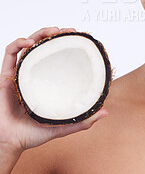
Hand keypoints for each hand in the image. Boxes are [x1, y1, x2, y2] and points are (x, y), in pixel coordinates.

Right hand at [0, 27, 107, 155]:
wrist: (10, 143)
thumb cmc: (32, 134)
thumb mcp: (62, 125)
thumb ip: (82, 121)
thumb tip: (105, 112)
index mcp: (47, 82)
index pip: (57, 56)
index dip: (66, 44)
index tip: (78, 38)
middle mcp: (34, 74)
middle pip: (43, 46)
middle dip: (55, 34)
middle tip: (68, 30)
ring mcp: (20, 74)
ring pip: (28, 45)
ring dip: (39, 33)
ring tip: (53, 31)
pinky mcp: (6, 76)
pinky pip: (10, 54)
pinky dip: (18, 43)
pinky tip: (29, 42)